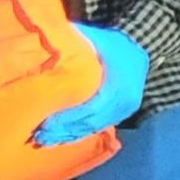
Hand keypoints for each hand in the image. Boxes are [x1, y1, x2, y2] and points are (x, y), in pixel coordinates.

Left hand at [32, 24, 148, 146]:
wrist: (139, 43)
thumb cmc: (109, 40)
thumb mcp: (93, 39)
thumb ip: (72, 46)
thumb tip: (46, 47)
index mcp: (117, 84)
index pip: (89, 108)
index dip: (67, 119)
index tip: (45, 125)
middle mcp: (124, 100)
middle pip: (91, 122)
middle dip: (64, 131)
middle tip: (40, 138)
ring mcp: (125, 107)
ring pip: (95, 127)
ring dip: (71, 134)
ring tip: (48, 140)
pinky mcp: (124, 110)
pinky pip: (101, 125)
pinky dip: (81, 131)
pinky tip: (64, 135)